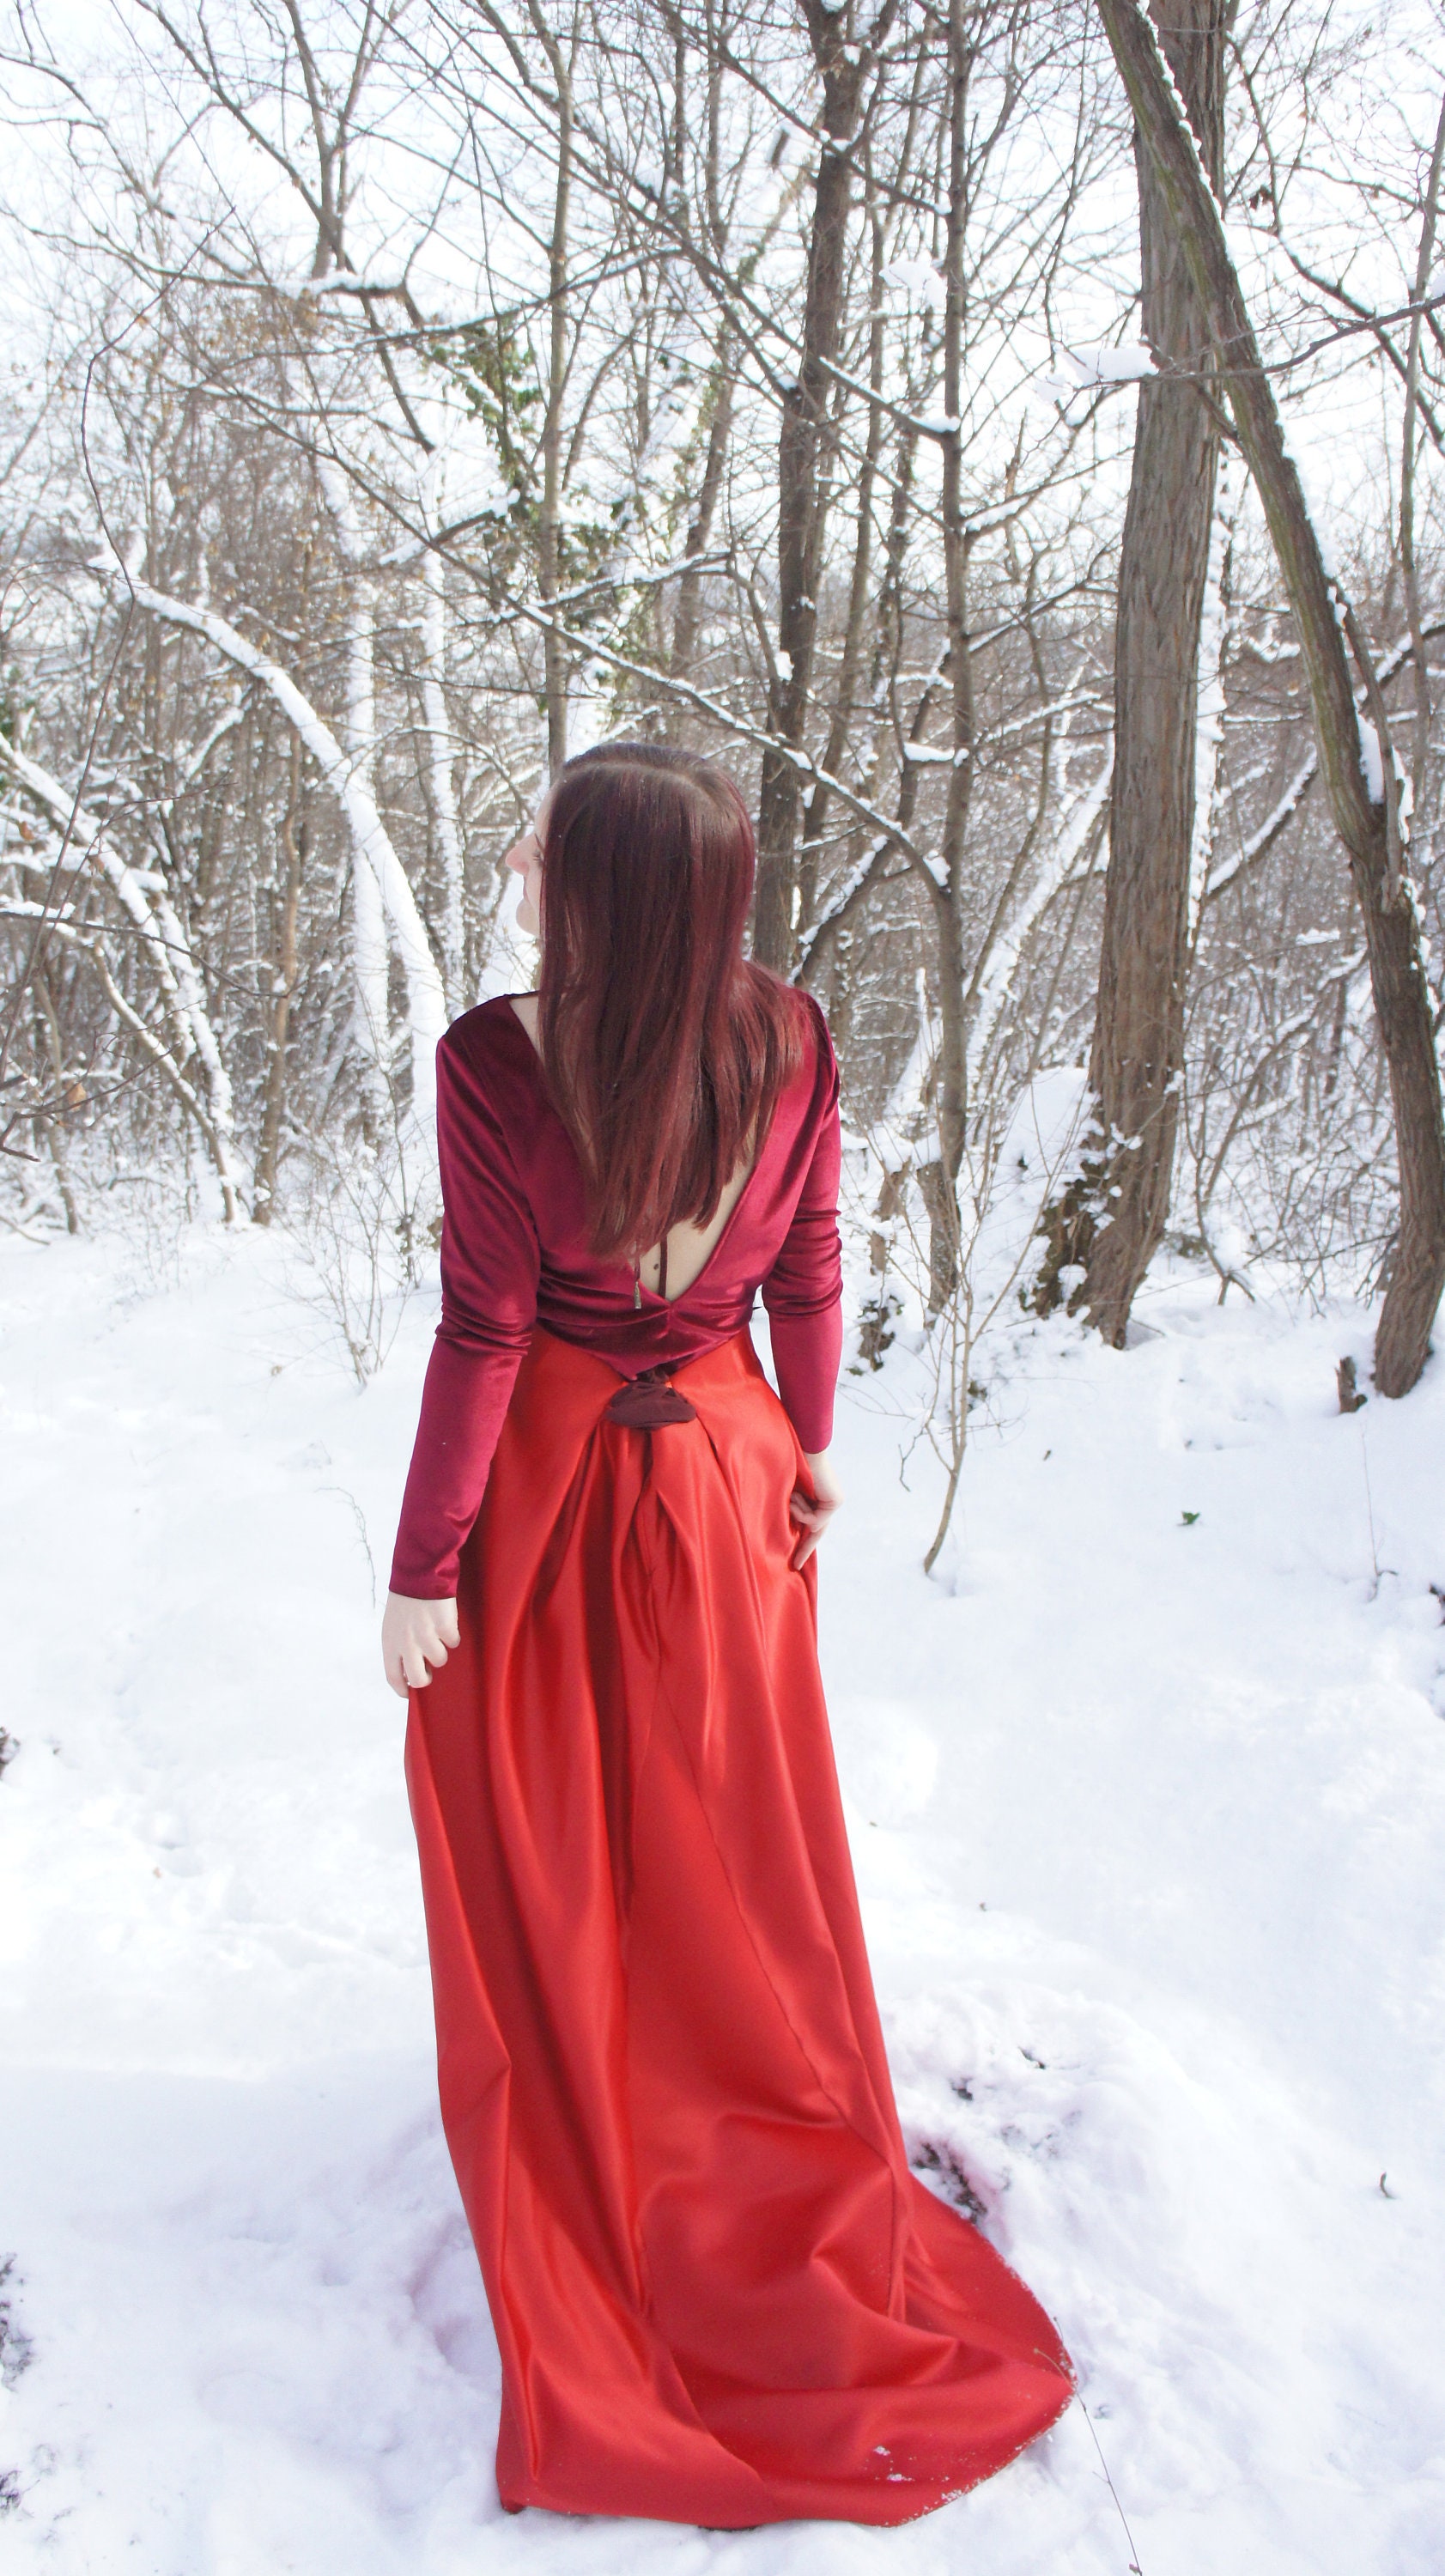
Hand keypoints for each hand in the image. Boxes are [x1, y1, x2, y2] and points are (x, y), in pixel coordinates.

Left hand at [382, 1592, 459, 1698]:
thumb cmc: (406, 1598)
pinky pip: (453, 1642)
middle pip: (419, 1679)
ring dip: (441, 1648)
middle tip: (430, 1670)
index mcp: (390, 1642)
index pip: (393, 1676)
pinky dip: (452, 1633)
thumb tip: (409, 1668)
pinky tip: (445, 1620)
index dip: (402, 1688)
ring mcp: (425, 1636)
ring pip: (440, 1660)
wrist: (420, 1572)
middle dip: (426, 1678)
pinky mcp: (444, 1627)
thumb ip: (398, 1645)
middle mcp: (406, 1643)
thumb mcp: (393, 1624)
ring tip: (436, 1631)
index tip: (409, 1694)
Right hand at [789, 1448, 842, 1569]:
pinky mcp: (836, 1503)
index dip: (804, 1543)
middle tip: (795, 1565)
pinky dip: (801, 1511)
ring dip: (796, 1513)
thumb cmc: (788, 1466)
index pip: (813, 1525)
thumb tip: (794, 1529)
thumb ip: (791, 1510)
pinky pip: (815, 1521)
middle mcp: (829, 1501)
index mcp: (818, 1499)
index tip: (796, 1560)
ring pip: (814, 1526)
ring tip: (790, 1496)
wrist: (800, 1449)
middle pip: (818, 1532)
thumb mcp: (787, 1494)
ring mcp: (834, 1502)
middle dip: (805, 1549)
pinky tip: (797, 1496)